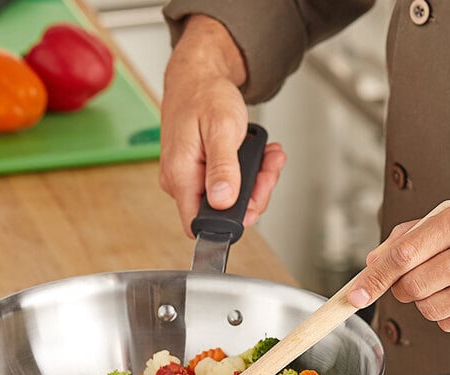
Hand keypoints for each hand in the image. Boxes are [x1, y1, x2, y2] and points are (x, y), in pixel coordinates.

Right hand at [159, 15, 285, 236]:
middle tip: (270, 170)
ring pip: (228, 198)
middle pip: (220, 213)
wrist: (197, 75)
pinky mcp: (199, 172)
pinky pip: (227, 184)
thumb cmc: (205, 95)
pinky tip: (260, 154)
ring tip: (269, 157)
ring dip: (255, 181)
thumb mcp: (221, 129)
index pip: (199, 224)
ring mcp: (189, 178)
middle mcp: (180, 182)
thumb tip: (223, 201)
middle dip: (253, 194)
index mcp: (180, 176)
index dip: (230, 221)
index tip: (254, 200)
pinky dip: (248, 172)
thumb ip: (223, 168)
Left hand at [348, 194, 449, 333]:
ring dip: (429, 300)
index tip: (357, 293)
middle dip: (404, 287)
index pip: (403, 254)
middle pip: (410, 287)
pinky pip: (448, 324)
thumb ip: (410, 236)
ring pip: (427, 309)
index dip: (375, 277)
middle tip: (423, 275)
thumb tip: (374, 262)